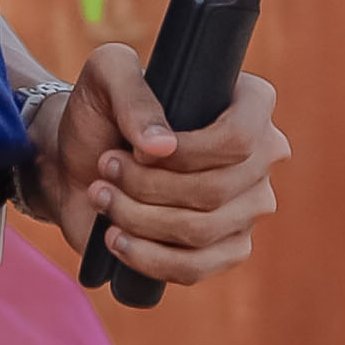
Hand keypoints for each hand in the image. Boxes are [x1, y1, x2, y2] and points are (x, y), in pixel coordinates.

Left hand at [29, 47, 283, 283]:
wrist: (81, 164)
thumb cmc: (101, 112)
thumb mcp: (107, 76)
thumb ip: (132, 94)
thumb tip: (161, 146)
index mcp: (251, 102)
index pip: (241, 137)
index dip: (188, 152)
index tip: (136, 149)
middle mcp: (263, 154)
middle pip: (216, 189)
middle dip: (147, 186)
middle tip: (107, 169)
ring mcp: (249, 206)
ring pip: (202, 231)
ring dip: (139, 219)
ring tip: (102, 198)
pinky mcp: (227, 248)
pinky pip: (197, 268)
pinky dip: (148, 259)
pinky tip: (116, 240)